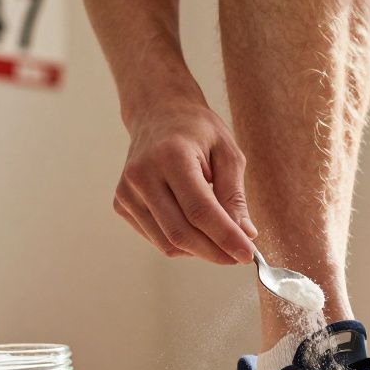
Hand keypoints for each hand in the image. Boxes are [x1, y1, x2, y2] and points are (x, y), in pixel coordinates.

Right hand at [113, 101, 258, 263]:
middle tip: (239, 256)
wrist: (158, 114)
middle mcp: (142, 175)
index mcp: (171, 156)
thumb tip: (245, 234)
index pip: (200, 210)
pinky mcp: (121, 205)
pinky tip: (195, 227)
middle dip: (215, 252)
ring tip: (219, 239)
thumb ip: (234, 195)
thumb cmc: (197, 131)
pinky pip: (157, 239)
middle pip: (181, 233)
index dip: (225, 237)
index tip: (248, 255)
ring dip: (199, 250)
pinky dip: (181, 243)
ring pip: (167, 243)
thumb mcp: (227, 153)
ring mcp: (127, 192)